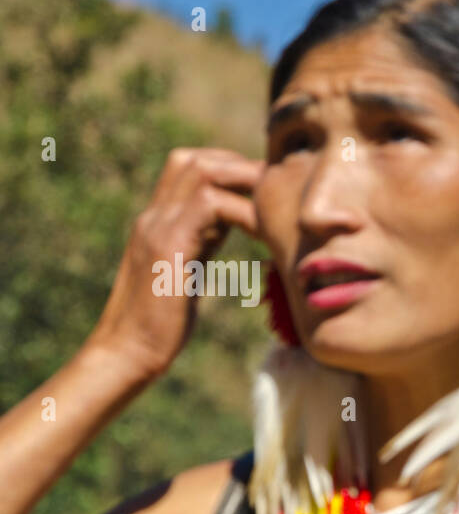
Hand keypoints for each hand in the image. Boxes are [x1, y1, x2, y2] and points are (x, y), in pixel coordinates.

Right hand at [89, 148, 262, 378]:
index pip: (190, 169)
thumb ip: (203, 243)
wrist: (127, 353)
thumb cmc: (160, 325)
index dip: (230, 171)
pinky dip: (243, 211)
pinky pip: (210, 205)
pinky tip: (264, 233)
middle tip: (276, 193)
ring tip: (275, 207)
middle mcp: (154, 217)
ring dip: (245, 182)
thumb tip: (234, 229)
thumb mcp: (187, 271)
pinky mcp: (168, 246)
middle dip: (240, 167)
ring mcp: (157, 227)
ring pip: (201, 171)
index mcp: (158, 222)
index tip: (264, 192)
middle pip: (194, 159)